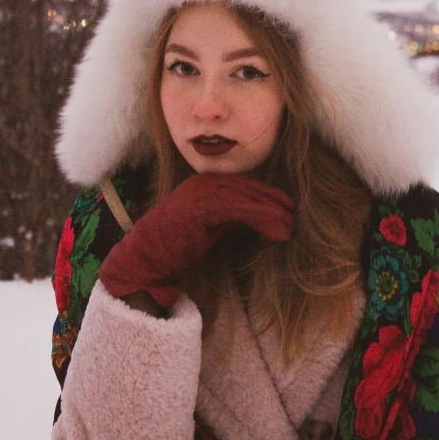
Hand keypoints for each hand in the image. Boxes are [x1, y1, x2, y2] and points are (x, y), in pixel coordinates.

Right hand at [99, 174, 294, 308]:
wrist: (144, 256)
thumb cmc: (172, 245)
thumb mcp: (208, 226)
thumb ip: (229, 217)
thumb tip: (257, 218)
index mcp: (203, 184)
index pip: (242, 185)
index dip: (266, 195)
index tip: (286, 207)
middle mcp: (203, 183)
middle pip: (249, 188)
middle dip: (273, 202)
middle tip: (293, 217)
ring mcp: (202, 192)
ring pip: (247, 197)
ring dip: (272, 212)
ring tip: (289, 228)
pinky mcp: (202, 206)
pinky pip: (240, 208)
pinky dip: (262, 216)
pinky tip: (277, 228)